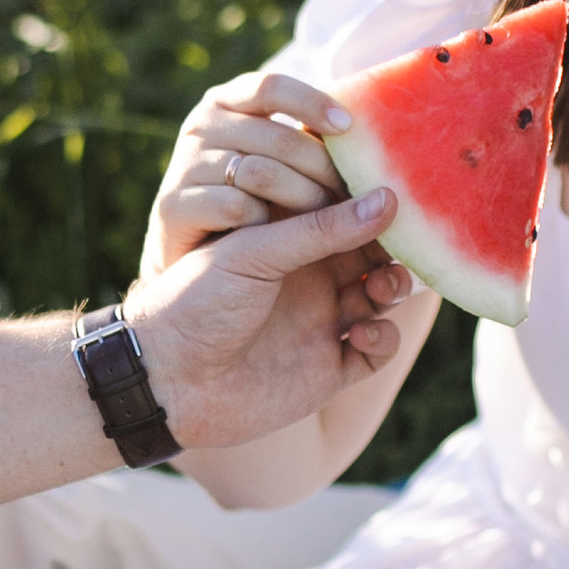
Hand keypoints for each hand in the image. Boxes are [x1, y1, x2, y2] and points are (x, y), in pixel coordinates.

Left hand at [130, 181, 408, 448]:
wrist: (165, 379)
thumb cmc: (196, 301)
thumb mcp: (257, 252)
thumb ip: (321, 227)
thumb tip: (388, 199)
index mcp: (289, 240)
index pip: (346, 210)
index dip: (373, 202)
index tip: (400, 189)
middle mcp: (310, 278)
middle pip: (374, 253)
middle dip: (394, 246)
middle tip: (404, 241)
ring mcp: (322, 323)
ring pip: (383, 299)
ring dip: (393, 288)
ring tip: (383, 285)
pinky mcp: (329, 370)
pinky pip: (376, 351)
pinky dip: (382, 339)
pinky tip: (360, 333)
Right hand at [142, 69, 355, 274]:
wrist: (190, 256)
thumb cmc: (247, 198)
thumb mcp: (273, 158)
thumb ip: (307, 138)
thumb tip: (371, 126)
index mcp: (226, 101)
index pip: (272, 86)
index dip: (312, 103)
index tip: (348, 128)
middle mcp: (201, 125)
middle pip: (276, 138)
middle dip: (322, 167)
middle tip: (354, 192)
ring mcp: (185, 163)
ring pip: (259, 173)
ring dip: (302, 197)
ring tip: (326, 216)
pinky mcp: (174, 204)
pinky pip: (234, 207)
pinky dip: (265, 222)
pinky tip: (278, 234)